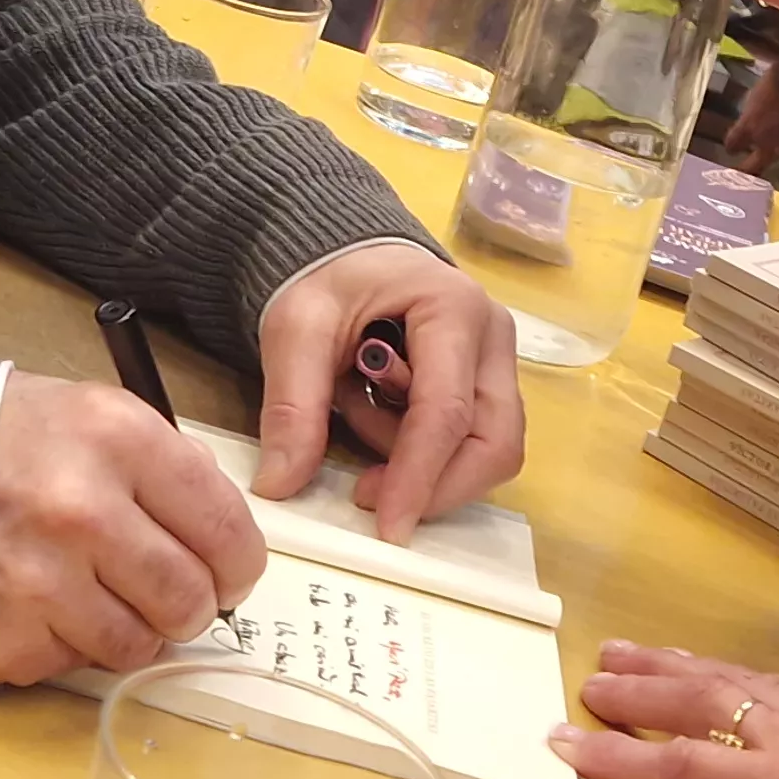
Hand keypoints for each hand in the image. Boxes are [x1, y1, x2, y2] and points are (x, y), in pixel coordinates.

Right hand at [0, 371, 263, 683]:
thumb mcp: (89, 412)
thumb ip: (162, 466)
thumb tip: (219, 534)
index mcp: (118, 440)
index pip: (225, 529)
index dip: (237, 562)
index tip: (229, 571)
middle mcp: (84, 512)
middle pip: (189, 599)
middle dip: (190, 604)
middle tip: (168, 592)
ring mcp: (40, 583)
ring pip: (136, 645)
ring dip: (129, 628)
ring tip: (95, 592)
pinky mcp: (3, 640)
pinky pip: (71, 665)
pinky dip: (65, 643)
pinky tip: (38, 600)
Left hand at [254, 240, 521, 539]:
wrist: (344, 251)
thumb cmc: (327, 277)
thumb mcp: (296, 328)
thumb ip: (292, 404)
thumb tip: (281, 484)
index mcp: (454, 308)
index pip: (447, 411)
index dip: (419, 476)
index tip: (387, 526)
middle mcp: (493, 336)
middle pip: (493, 441)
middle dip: (435, 483)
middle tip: (367, 493)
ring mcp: (497, 361)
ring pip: (491, 449)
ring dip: (426, 465)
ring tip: (361, 419)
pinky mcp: (487, 383)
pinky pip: (473, 442)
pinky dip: (426, 454)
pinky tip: (378, 419)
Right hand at [551, 643, 778, 778]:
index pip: (685, 765)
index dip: (619, 755)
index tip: (566, 741)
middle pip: (710, 699)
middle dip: (644, 688)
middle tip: (590, 678)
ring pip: (748, 680)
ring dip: (687, 667)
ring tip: (638, 655)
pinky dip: (745, 677)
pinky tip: (728, 676)